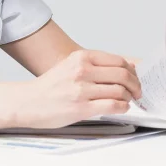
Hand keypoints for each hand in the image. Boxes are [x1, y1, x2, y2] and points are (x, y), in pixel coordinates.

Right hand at [14, 50, 141, 128]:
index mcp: (82, 57)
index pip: (119, 61)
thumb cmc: (51, 86)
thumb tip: (124, 68)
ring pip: (120, 91)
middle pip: (123, 75)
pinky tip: (121, 108)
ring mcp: (82, 90)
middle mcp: (82, 71)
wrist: (28, 102)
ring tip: (128, 100)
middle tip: (137, 91)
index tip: (135, 78)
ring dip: (129, 97)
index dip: (132, 71)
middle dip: (135, 85)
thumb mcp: (72, 65)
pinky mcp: (81, 108)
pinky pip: (112, 106)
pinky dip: (122, 107)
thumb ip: (95, 65)